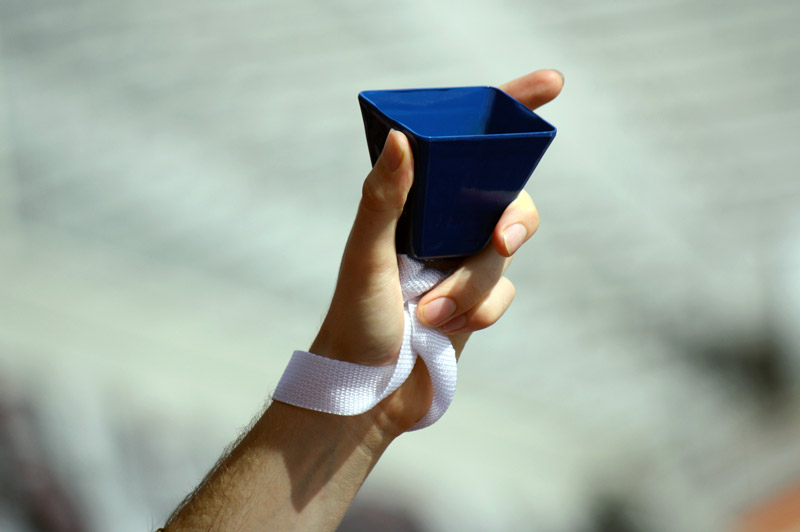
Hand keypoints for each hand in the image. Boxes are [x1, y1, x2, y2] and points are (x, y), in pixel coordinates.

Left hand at [311, 69, 563, 435]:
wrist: (368, 391)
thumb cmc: (355, 321)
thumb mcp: (366, 257)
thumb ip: (383, 199)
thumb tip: (402, 138)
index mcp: (414, 203)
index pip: (462, 147)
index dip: (508, 112)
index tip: (551, 85)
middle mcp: (441, 225)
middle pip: (502, 196)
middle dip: (510, 218)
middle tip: (500, 237)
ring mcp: (462, 262)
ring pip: (502, 255)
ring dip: (471, 286)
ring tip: (428, 311)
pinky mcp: (477, 300)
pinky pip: (504, 292)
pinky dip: (480, 311)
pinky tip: (443, 328)